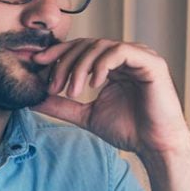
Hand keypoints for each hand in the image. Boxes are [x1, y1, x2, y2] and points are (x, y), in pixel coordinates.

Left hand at [31, 38, 189, 154]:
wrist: (155, 146)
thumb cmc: (128, 130)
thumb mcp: (85, 114)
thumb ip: (61, 105)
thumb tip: (34, 99)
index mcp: (112, 64)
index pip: (80, 48)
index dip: (58, 52)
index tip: (37, 62)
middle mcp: (125, 55)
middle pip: (86, 45)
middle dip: (65, 63)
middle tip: (54, 87)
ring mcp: (139, 55)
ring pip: (99, 46)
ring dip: (80, 68)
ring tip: (73, 92)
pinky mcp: (151, 62)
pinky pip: (120, 51)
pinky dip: (101, 65)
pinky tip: (94, 84)